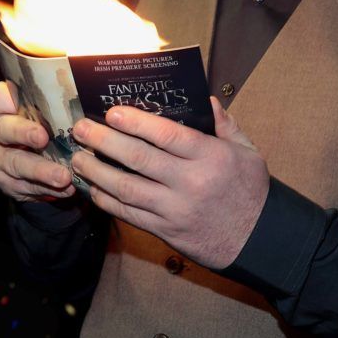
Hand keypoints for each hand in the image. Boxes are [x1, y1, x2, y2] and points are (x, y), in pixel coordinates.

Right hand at [0, 81, 75, 202]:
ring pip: (16, 164)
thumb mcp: (45, 109)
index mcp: (2, 107)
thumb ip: (53, 100)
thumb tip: (83, 84)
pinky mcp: (7, 183)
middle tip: (43, 138)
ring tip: (64, 177)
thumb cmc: (45, 123)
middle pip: (3, 130)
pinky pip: (26, 187)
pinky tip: (67, 189)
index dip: (0, 99)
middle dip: (23, 133)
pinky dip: (48, 189)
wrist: (35, 156)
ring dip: (41, 171)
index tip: (11, 101)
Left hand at [70, 98, 268, 269]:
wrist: (259, 240)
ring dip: (97, 172)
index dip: (136, 123)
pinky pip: (130, 214)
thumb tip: (204, 98)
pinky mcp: (166, 231)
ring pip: (127, 188)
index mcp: (211, 157)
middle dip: (105, 142)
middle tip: (81, 129)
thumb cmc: (251, 190)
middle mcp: (191, 183)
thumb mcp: (247, 151)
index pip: (167, 135)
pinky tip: (93, 188)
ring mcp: (176, 210)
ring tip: (77, 158)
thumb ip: (224, 124)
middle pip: (139, 159)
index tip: (112, 112)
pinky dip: (108, 201)